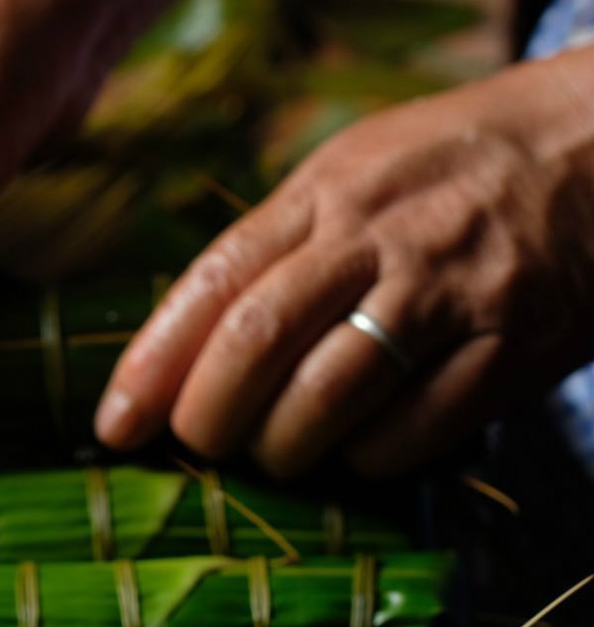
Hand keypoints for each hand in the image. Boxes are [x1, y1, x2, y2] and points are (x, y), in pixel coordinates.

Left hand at [95, 50, 593, 475]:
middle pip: (259, 341)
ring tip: (276, 453)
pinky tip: (361, 451)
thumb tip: (189, 346)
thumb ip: (280, 245)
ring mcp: (450, 291)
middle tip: (199, 445)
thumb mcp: (356, 170)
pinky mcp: (513, 345)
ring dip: (283, 447)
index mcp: (329, 188)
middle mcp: (382, 236)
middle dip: (209, 415)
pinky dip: (369, 458)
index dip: (154, 362)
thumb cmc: (454, 169)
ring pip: (330, 396)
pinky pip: (415, 429)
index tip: (114, 425)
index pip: (216, 279)